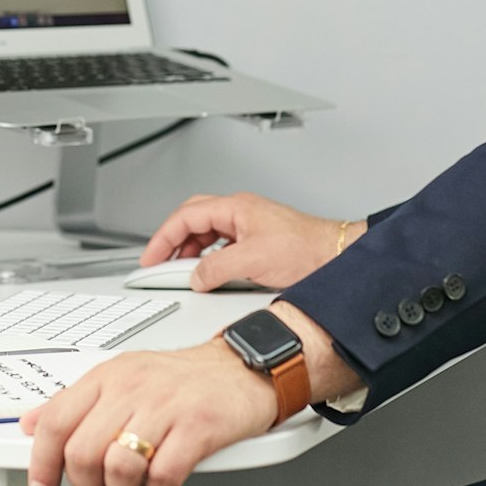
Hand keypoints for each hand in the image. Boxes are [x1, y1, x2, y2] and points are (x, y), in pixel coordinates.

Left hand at [22, 339, 275, 485]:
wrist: (243, 367)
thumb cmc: (184, 378)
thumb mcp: (122, 377)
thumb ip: (76, 402)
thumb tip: (32, 422)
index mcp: (109, 376)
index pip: (56, 421)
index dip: (41, 462)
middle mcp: (132, 387)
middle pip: (82, 453)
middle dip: (87, 484)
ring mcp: (166, 406)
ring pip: (118, 467)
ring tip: (137, 481)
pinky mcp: (198, 427)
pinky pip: (163, 477)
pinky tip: (166, 477)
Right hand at [143, 192, 361, 291]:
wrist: (334, 256)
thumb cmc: (304, 250)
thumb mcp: (251, 261)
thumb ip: (216, 268)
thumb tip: (195, 277)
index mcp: (234, 208)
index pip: (185, 217)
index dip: (162, 238)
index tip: (151, 258)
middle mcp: (240, 212)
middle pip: (192, 219)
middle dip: (172, 241)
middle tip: (159, 262)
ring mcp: (248, 224)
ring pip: (206, 232)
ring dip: (190, 251)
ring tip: (182, 272)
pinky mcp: (257, 238)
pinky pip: (221, 243)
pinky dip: (208, 257)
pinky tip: (208, 272)